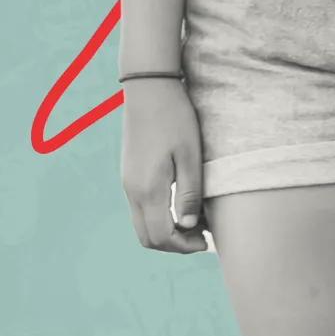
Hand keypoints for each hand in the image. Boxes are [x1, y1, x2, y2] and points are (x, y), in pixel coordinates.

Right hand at [120, 79, 209, 253]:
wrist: (149, 89)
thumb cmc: (175, 119)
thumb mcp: (190, 155)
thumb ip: (189, 193)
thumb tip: (190, 227)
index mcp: (147, 189)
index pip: (161, 237)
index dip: (184, 246)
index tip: (206, 241)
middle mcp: (132, 191)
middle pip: (147, 237)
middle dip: (175, 244)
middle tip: (203, 234)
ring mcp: (128, 183)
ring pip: (142, 224)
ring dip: (167, 229)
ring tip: (197, 217)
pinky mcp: (129, 174)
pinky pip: (141, 208)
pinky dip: (160, 215)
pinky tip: (183, 201)